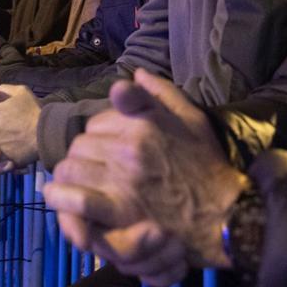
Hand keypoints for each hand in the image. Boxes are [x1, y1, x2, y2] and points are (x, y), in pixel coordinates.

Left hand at [42, 70, 246, 283]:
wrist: (224, 214)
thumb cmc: (208, 166)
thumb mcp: (192, 119)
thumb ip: (162, 93)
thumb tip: (136, 72)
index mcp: (145, 122)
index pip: (99, 120)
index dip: (98, 133)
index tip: (105, 144)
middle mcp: (130, 146)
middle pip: (82, 144)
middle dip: (84, 156)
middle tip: (96, 171)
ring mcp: (123, 179)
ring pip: (72, 167)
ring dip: (71, 176)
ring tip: (79, 185)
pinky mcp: (119, 211)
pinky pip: (77, 198)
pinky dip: (63, 199)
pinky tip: (62, 199)